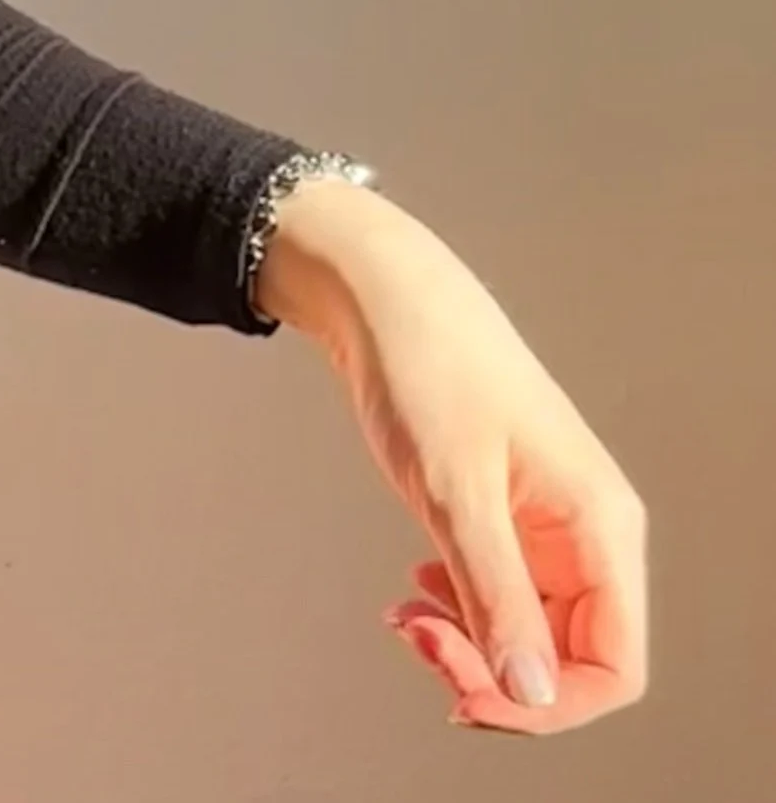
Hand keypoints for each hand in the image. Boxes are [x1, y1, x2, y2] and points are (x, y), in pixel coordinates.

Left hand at [252, 178, 648, 735]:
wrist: (382, 295)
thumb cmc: (426, 368)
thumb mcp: (455, 492)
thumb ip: (495, 596)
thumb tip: (532, 694)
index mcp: (598, 526)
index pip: (615, 665)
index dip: (548, 702)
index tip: (464, 691)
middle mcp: (586, 532)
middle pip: (571, 658)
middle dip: (497, 674)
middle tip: (418, 641)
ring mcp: (546, 524)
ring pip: (532, 630)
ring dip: (473, 645)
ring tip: (408, 619)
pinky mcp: (506, 512)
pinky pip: (502, 592)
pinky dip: (460, 608)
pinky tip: (418, 593)